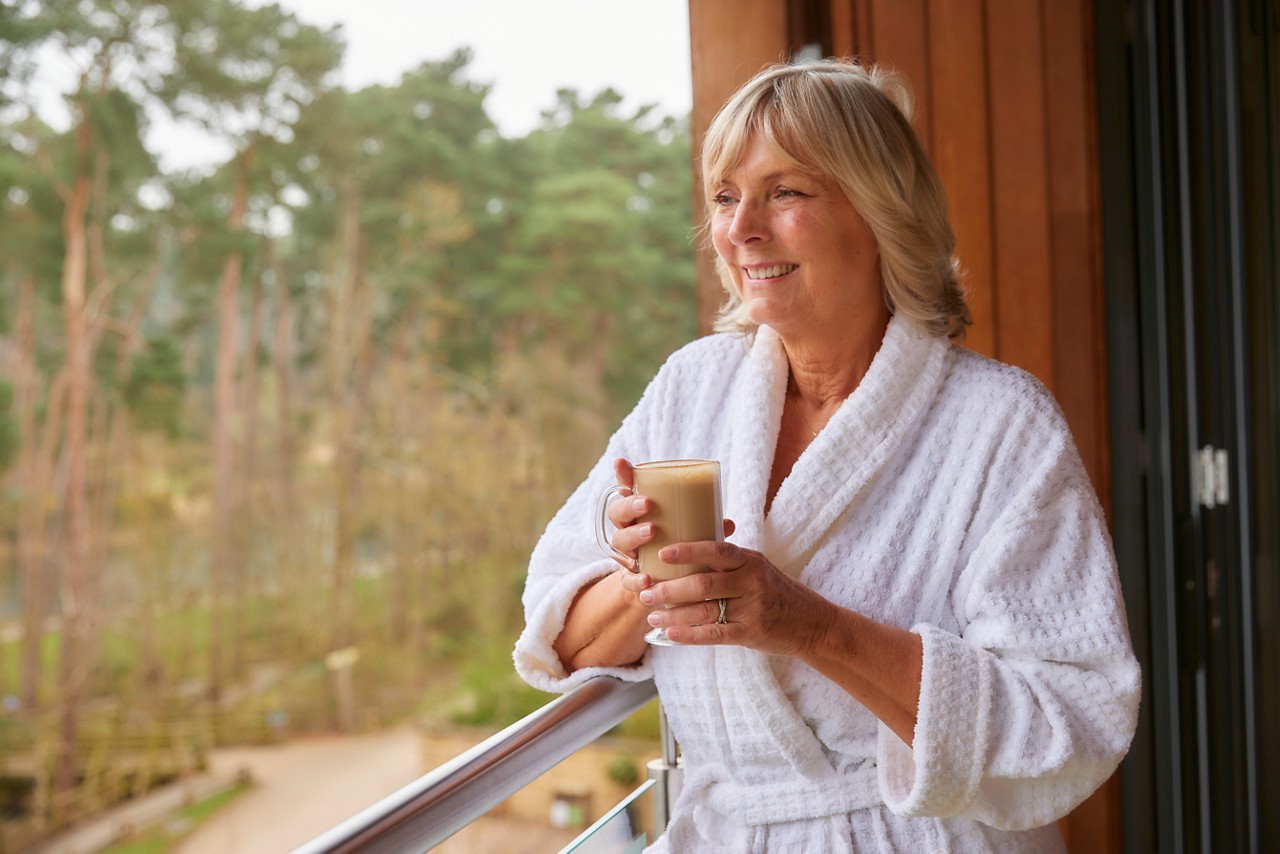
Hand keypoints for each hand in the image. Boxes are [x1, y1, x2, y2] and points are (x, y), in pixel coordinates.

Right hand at [605, 457, 735, 600]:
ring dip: (633, 535)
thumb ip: (703, 527)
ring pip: (619, 541)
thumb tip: (728, 523)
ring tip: (652, 532)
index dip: (622, 475)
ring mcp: (626, 554)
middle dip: (630, 505)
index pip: (625, 490)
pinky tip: (647, 578)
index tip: (623, 462)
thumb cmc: (677, 549)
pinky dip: (636, 579)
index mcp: (638, 514)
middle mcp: (627, 530)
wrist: (663, 587)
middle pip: (617, 513)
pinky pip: (626, 578)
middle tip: (648, 503)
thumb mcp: (689, 533)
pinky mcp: (629, 579)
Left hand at [637, 534, 827, 656]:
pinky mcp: (751, 633)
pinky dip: (690, 635)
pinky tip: (670, 634)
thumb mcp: (758, 567)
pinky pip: (715, 634)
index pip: (716, 550)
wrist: (811, 623)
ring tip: (651, 615)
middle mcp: (751, 582)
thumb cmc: (777, 591)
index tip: (662, 554)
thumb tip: (688, 545)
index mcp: (750, 561)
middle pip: (703, 583)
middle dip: (669, 588)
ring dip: (673, 613)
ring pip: (705, 610)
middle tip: (645, 591)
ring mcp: (752, 609)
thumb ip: (728, 559)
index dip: (688, 550)